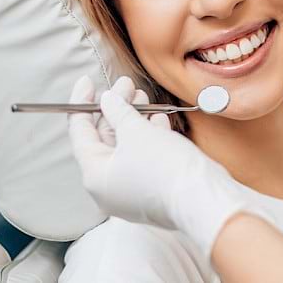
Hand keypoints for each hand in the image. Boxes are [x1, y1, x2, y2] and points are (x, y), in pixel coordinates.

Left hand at [66, 75, 258, 255]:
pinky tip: (157, 118)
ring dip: (134, 119)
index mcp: (95, 176)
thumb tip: (107, 99)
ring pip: (127, 148)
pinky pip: (144, 159)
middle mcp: (109, 188)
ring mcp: (131, 192)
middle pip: (105, 139)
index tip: (87, 81)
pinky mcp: (153, 192)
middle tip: (125, 84)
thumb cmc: (165, 168)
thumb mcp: (136, 131)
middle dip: (116, 108)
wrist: (203, 200)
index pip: (80, 133)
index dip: (81, 103)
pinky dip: (148, 137)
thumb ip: (118, 111)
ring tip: (142, 94)